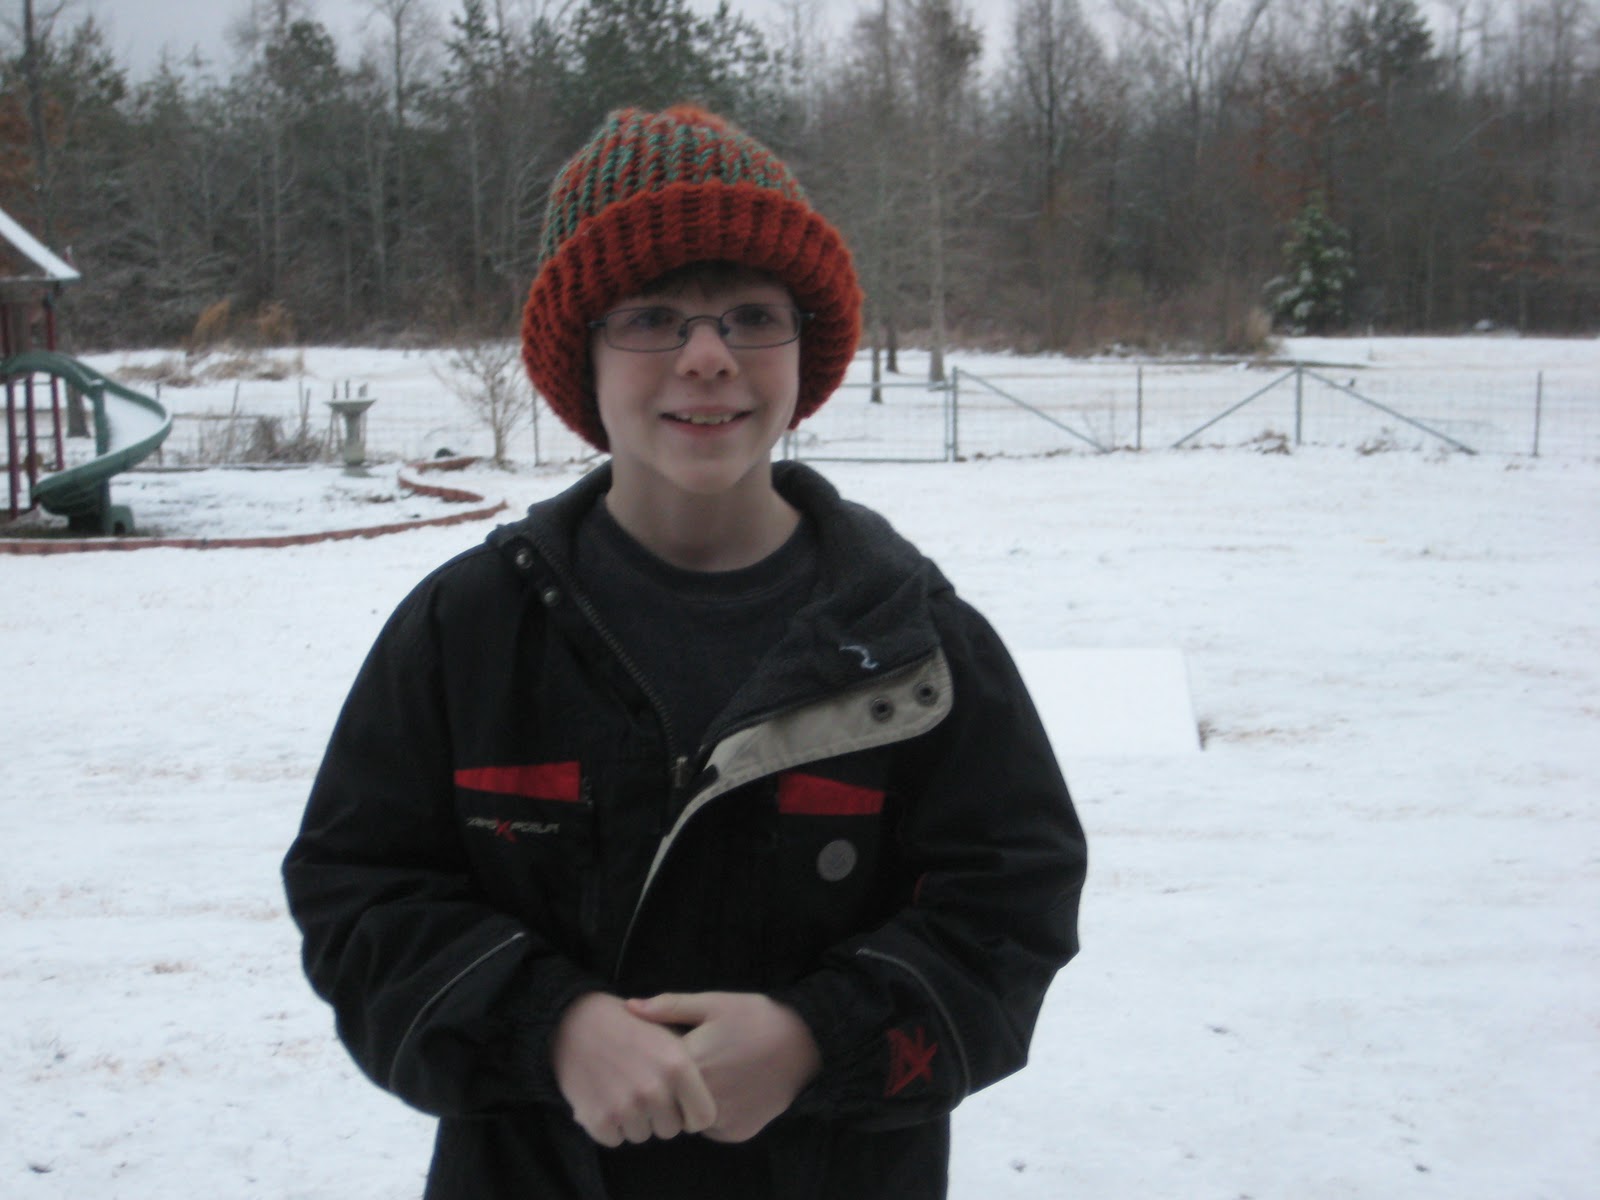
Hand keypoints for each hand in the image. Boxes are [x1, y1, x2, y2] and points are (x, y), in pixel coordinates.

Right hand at [551, 992, 717, 1146]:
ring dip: (633, 1120)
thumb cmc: (627, 1026)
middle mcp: (654, 1089)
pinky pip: (615, 1139)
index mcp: (678, 1066)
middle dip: (659, 1116)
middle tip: (643, 1090)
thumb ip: (690, 1066)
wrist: (575, 1021)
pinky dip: (609, 1125)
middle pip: (670, 1130)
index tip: (680, 1104)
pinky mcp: (599, 1120)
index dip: (691, 1113)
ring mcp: (626, 1107)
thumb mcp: (667, 1031)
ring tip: (622, 1089)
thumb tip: (707, 1097)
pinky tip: (604, 1097)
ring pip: (642, 1135)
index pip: (703, 1118)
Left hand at [627, 992, 821, 1143]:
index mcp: (691, 1063)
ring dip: (690, 1103)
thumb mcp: (714, 1003)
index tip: (666, 1050)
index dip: (655, 1061)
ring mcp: (721, 1120)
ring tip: (713, 1075)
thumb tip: (630, 1006)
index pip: (652, 1073)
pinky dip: (713, 1115)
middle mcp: (702, 1097)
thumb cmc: (757, 1017)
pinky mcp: (736, 1133)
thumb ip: (670, 1006)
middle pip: (667, 1100)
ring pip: (687, 1118)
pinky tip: (729, 1090)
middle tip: (692, 1065)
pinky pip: (711, 1129)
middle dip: (670, 1087)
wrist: (807, 1045)